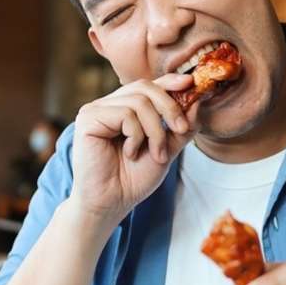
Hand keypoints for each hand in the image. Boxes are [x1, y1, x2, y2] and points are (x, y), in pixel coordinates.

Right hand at [68, 73, 197, 227]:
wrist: (112, 203)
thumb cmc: (134, 180)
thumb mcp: (166, 150)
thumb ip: (180, 127)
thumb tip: (197, 101)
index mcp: (123, 109)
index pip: (148, 86)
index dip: (169, 81)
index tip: (190, 84)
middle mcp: (108, 105)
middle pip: (145, 87)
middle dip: (170, 108)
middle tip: (181, 131)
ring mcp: (96, 110)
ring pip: (139, 102)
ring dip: (155, 130)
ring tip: (155, 154)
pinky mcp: (88, 119)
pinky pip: (124, 114)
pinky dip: (136, 135)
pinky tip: (130, 153)